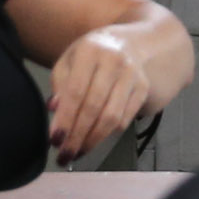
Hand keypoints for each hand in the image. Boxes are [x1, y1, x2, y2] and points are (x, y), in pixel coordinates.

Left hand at [49, 26, 153, 165]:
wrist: (128, 42)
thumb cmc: (90, 54)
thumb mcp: (69, 61)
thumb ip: (60, 84)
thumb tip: (55, 111)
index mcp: (89, 51)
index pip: (76, 91)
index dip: (65, 118)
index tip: (55, 140)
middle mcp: (114, 61)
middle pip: (94, 106)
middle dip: (78, 135)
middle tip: (65, 155)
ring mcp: (132, 75)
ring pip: (112, 116)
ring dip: (94, 139)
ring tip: (79, 152)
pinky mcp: (143, 88)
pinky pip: (126, 118)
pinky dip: (110, 133)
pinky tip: (96, 139)